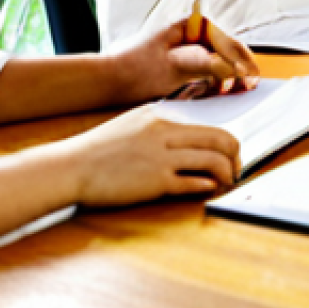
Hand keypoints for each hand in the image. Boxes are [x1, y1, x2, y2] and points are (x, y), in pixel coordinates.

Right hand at [66, 106, 240, 204]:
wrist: (72, 166)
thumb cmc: (98, 149)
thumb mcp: (132, 125)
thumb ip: (159, 129)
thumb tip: (184, 140)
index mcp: (161, 118)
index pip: (209, 127)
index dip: (227, 143)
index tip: (231, 155)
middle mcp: (165, 133)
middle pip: (219, 140)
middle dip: (235, 157)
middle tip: (236, 170)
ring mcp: (161, 157)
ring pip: (212, 160)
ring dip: (226, 174)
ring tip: (227, 183)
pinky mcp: (155, 181)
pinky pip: (192, 182)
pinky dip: (206, 186)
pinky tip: (208, 189)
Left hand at [109, 18, 259, 104]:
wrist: (111, 82)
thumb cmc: (135, 69)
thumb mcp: (173, 66)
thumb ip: (205, 64)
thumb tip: (232, 67)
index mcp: (192, 24)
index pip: (227, 41)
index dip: (242, 60)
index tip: (250, 77)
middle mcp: (194, 32)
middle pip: (229, 49)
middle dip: (241, 67)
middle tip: (251, 84)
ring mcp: (191, 47)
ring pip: (223, 60)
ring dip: (232, 74)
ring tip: (239, 88)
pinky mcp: (187, 63)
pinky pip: (211, 70)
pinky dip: (219, 80)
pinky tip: (223, 90)